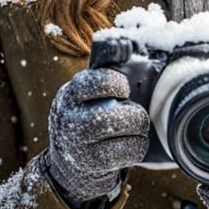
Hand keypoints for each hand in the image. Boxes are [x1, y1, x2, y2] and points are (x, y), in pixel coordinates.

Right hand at [47, 68, 150, 206]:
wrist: (69, 165)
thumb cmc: (89, 117)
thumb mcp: (89, 92)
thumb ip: (106, 66)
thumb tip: (126, 43)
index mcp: (71, 93)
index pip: (100, 80)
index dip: (118, 84)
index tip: (122, 92)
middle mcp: (69, 117)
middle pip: (118, 111)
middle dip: (134, 113)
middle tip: (131, 116)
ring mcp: (78, 143)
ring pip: (129, 129)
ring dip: (139, 130)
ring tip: (132, 131)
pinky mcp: (91, 164)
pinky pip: (131, 151)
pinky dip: (138, 147)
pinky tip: (128, 146)